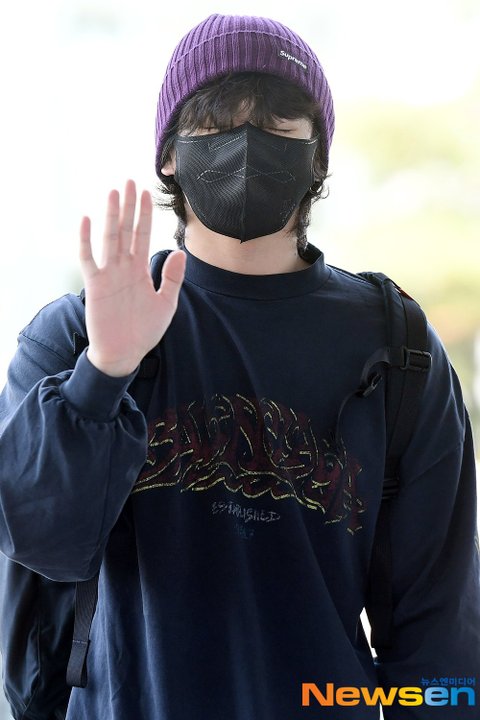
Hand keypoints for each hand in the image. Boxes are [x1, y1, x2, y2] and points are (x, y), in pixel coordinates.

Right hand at [79, 179, 185, 376]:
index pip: (143, 236)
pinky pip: (88, 259)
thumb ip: (172, 278)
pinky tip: (87, 220)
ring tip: (114, 193)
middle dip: (129, 206)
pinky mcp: (95, 286)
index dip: (145, 215)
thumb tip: (181, 252)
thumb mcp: (166, 304)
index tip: (148, 193)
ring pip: (110, 238)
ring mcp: (108, 275)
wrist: (124, 354)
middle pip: (126, 230)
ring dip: (112, 216)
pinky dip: (86, 241)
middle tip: (130, 181)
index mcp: (140, 270)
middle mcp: (124, 267)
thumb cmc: (144, 331)